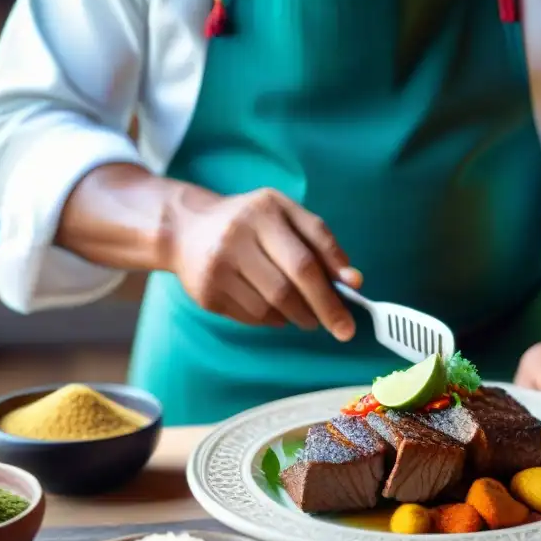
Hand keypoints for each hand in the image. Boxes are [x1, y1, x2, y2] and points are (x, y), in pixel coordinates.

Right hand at [168, 187, 360, 338]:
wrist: (185, 228)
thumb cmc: (250, 222)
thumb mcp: (287, 217)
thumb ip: (322, 243)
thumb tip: (354, 281)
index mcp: (264, 213)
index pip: (305, 259)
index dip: (332, 289)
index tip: (353, 312)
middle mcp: (236, 238)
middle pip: (288, 288)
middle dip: (322, 311)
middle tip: (341, 328)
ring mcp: (217, 268)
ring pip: (271, 307)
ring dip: (297, 316)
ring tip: (306, 313)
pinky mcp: (206, 294)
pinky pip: (252, 317)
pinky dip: (273, 319)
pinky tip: (276, 309)